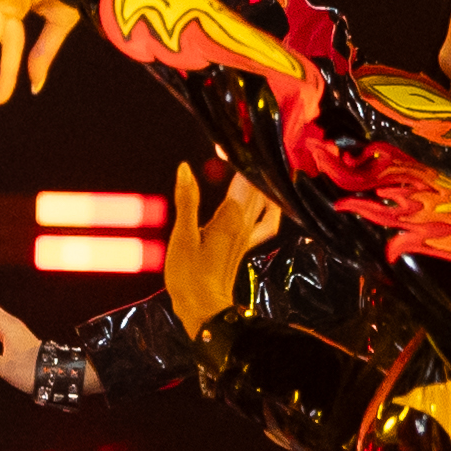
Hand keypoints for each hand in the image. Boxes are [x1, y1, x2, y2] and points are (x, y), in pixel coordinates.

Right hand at [163, 163, 277, 332]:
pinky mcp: (245, 244)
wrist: (203, 308)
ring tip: (254, 166)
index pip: (242, 178)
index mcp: (231, 217)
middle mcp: (245, 223)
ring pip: (265, 200)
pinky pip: (265, 221)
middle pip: (258, 186)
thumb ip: (187, 200)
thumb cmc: (189, 275)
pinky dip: (268, 207)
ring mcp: (248, 235)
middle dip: (249, 164)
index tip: (223, 142)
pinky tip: (264, 202)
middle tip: (236, 146)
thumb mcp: (182, 236)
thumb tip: (185, 168)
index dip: (237, 157)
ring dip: (261, 182)